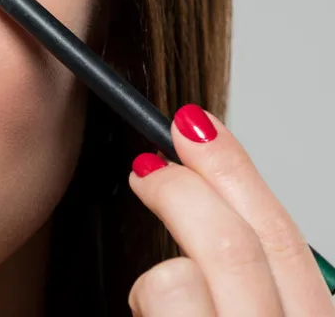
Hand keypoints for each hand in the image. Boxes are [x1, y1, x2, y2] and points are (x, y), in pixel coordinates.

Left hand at [128, 104, 333, 315]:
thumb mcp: (256, 305)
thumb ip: (250, 261)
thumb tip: (207, 186)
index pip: (281, 232)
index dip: (233, 167)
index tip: (195, 127)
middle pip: (234, 244)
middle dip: (182, 190)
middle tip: (149, 167)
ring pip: (178, 278)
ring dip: (161, 272)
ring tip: (157, 294)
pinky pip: (155, 303)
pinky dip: (144, 302)